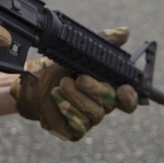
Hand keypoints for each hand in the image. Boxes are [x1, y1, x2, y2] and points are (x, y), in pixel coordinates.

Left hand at [10, 28, 137, 140]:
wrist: (34, 83)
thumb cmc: (59, 68)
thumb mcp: (79, 51)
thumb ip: (104, 41)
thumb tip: (124, 31)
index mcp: (108, 88)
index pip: (128, 99)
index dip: (129, 96)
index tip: (123, 90)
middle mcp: (101, 105)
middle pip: (109, 104)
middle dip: (94, 89)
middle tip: (78, 78)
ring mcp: (89, 119)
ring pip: (94, 114)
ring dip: (75, 97)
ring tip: (61, 85)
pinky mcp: (75, 130)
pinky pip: (79, 125)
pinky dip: (67, 108)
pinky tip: (56, 96)